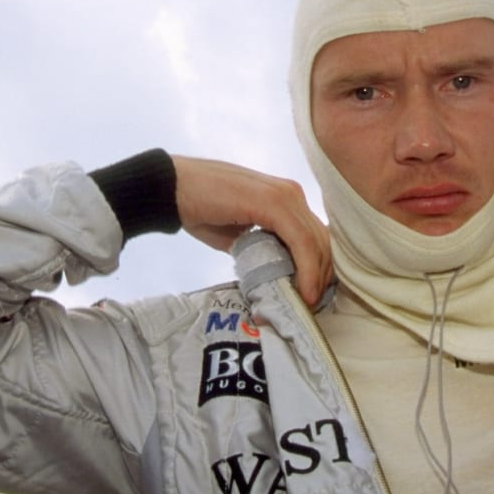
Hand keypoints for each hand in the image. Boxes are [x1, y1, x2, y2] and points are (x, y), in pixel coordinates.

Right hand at [172, 156, 332, 304]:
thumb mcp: (239, 235)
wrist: (171, 187)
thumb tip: (275, 276)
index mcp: (285, 199)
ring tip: (306, 303)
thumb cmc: (200, 208)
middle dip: (322, 276)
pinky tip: (302, 290)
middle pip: (322, 240)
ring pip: (317, 242)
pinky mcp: (274, 203)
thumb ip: (261, 249)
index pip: (315, 236)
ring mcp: (285, 195)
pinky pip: (301, 240)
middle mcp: (291, 193)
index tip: (310, 296)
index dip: (318, 269)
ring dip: (316, 277)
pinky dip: (306, 269)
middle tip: (310, 305)